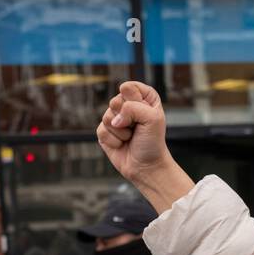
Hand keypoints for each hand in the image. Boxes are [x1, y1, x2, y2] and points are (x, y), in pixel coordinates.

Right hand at [96, 81, 194, 212]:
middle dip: (126, 118)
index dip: (135, 102)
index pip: (129, 87)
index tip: (145, 114)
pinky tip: (122, 144)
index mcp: (143, 97)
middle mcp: (128, 105)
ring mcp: (115, 118)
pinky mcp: (105, 132)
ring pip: (106, 116)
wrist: (147, 167)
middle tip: (136, 128)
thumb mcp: (153, 119)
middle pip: (115, 101)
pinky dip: (113, 140)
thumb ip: (133, 107)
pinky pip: (101, 130)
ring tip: (130, 137)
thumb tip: (114, 119)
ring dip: (120, 132)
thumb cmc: (153, 142)